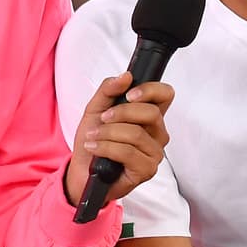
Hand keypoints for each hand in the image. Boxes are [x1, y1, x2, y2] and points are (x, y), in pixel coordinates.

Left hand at [64, 73, 172, 206]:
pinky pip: (128, 152)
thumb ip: (109, 90)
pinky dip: (106, 147)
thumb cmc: (93, 139)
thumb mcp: (96, 108)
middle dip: (122, 113)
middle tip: (104, 119)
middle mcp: (157, 133)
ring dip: (108, 133)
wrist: (81, 169)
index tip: (129, 95)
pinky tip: (95, 148)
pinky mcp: (147, 170)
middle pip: (151, 113)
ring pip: (137, 134)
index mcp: (149, 115)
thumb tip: (126, 76)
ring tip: (93, 136)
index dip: (151, 90)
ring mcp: (154, 152)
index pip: (165, 95)